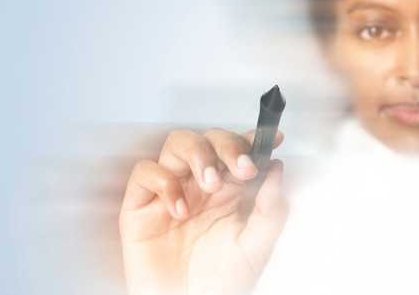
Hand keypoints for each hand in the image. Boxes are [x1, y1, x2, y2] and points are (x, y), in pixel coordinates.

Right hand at [119, 128, 288, 294]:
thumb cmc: (219, 284)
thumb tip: (277, 171)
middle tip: (241, 168)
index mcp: (229, 191)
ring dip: (198, 155)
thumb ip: (271, 210)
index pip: (238, 151)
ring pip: (178, 143)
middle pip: (209, 139)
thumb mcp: (256, 248)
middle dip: (227, 146)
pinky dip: (163, 182)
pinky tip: (180, 209)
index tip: (271, 138)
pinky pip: (146, 172)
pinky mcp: (142, 205)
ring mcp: (171, 190)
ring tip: (211, 184)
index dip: (252, 139)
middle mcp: (200, 185)